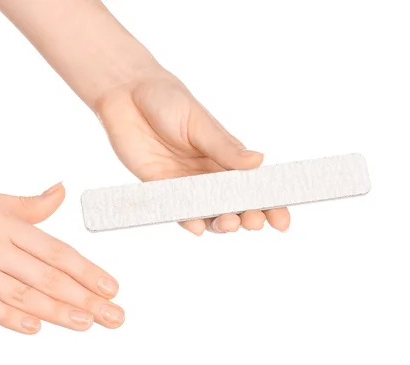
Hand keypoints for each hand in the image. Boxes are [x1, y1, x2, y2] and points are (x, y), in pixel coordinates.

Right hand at [0, 161, 123, 333]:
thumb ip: (28, 205)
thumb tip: (60, 192)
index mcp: (6, 224)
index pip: (57, 252)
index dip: (87, 271)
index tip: (111, 287)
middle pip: (47, 276)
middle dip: (85, 298)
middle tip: (113, 315)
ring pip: (21, 293)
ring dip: (56, 310)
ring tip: (86, 322)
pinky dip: (8, 317)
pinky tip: (33, 328)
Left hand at [94, 67, 290, 235]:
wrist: (127, 94)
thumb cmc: (168, 101)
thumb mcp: (199, 123)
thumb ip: (224, 148)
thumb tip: (259, 161)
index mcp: (225, 156)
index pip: (252, 185)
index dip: (270, 204)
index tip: (283, 221)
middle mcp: (207, 174)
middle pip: (233, 204)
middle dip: (247, 216)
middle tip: (254, 222)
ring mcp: (183, 182)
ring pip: (207, 212)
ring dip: (220, 222)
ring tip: (229, 223)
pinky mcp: (158, 187)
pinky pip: (175, 209)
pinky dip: (187, 220)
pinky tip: (196, 226)